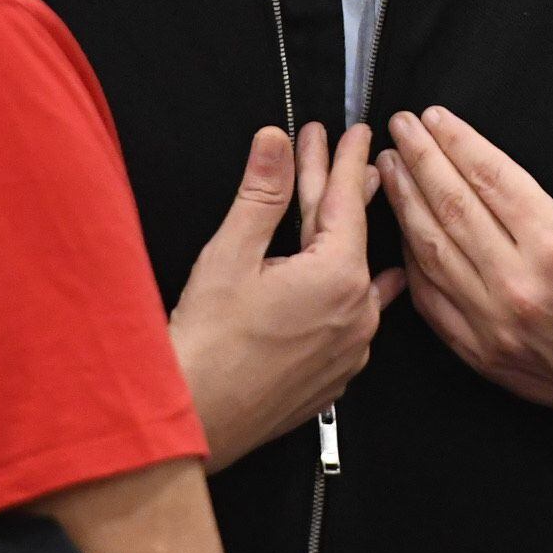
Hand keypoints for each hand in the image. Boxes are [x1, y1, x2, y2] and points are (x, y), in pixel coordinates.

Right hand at [173, 125, 400, 468]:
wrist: (196, 420)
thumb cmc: (207, 347)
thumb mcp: (231, 254)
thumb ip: (262, 192)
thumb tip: (275, 142)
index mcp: (338, 277)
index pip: (347, 200)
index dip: (344, 159)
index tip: (353, 132)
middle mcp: (356, 314)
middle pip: (351, 236)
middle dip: (339, 190)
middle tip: (341, 153)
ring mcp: (350, 349)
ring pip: (354, 278)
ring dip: (343, 240)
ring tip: (343, 208)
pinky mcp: (336, 375)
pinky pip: (350, 319)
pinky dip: (341, 290)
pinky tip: (344, 279)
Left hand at [383, 91, 552, 448]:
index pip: (490, 176)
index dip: (456, 141)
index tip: (433, 117)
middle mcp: (520, 283)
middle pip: (451, 206)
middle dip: (419, 160)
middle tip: (399, 130)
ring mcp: (494, 322)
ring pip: (431, 250)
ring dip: (404, 204)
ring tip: (389, 169)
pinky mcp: (480, 352)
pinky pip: (430, 299)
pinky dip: (411, 260)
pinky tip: (403, 229)